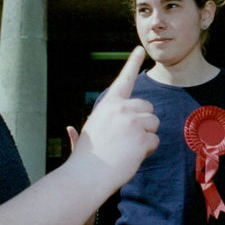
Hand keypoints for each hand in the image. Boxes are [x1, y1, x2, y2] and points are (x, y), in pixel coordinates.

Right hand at [69, 46, 159, 187]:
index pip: (124, 80)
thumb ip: (86, 129)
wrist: (88, 175)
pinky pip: (155, 141)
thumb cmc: (85, 158)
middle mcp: (122, 108)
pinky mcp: (142, 137)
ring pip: (154, 123)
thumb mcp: (86, 135)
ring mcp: (133, 122)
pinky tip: (132, 156)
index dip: (133, 63)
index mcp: (109, 104)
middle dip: (144, 121)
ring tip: (129, 148)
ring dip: (147, 136)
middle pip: (148, 107)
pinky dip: (148, 150)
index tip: (141, 49)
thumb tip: (69, 130)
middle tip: (129, 138)